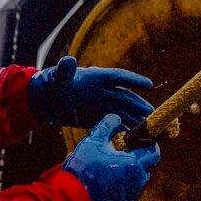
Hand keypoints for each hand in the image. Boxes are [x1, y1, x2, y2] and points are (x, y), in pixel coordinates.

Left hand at [28, 56, 153, 128]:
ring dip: (137, 120)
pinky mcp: (97, 117)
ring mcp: (101, 104)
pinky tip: (134, 139)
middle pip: (125, 98)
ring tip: (151, 129)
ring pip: (123, 112)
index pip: (118, 77)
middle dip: (140, 106)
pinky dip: (125, 129)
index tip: (149, 85)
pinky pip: (115, 123)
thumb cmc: (50, 84)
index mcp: (96, 77)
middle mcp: (103, 90)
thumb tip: (68, 61)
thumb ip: (64, 71)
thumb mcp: (56, 78)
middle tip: (155, 115)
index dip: (133, 80)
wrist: (45, 100)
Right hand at [63, 114, 159, 200]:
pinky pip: (125, 195)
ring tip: (106, 170)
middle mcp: (138, 182)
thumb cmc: (84, 169)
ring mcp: (130, 198)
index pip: (154, 152)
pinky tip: (101, 186)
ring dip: (126, 174)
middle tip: (117, 154)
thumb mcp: (92, 142)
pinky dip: (118, 189)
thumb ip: (106, 126)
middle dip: (135, 159)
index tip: (137, 140)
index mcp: (135, 164)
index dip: (148, 144)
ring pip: (135, 182)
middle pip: (145, 167)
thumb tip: (116, 118)